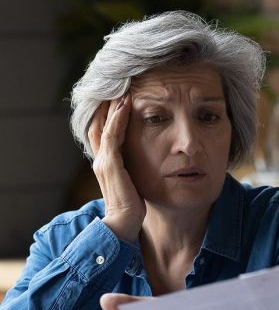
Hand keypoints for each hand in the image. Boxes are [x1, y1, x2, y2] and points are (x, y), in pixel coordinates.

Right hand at [88, 96, 145, 241]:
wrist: (124, 225)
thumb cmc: (132, 206)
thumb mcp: (134, 182)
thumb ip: (135, 169)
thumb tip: (149, 159)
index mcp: (106, 162)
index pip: (104, 131)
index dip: (110, 113)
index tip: (121, 96)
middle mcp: (101, 159)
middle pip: (99, 123)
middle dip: (108, 104)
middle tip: (120, 85)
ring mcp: (103, 161)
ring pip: (104, 126)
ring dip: (113, 106)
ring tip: (124, 89)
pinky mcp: (110, 166)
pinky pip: (112, 137)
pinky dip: (117, 120)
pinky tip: (126, 107)